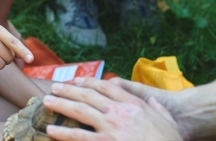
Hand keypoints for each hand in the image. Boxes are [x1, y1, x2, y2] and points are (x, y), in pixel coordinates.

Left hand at [43, 78, 182, 140]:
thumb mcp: (168, 122)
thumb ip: (157, 109)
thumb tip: (152, 100)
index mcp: (133, 104)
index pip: (106, 87)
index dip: (89, 81)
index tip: (77, 80)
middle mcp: (119, 112)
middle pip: (88, 95)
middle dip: (69, 89)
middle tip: (54, 87)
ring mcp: (111, 128)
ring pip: (79, 111)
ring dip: (61, 104)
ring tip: (47, 101)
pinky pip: (79, 137)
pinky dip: (63, 133)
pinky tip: (51, 130)